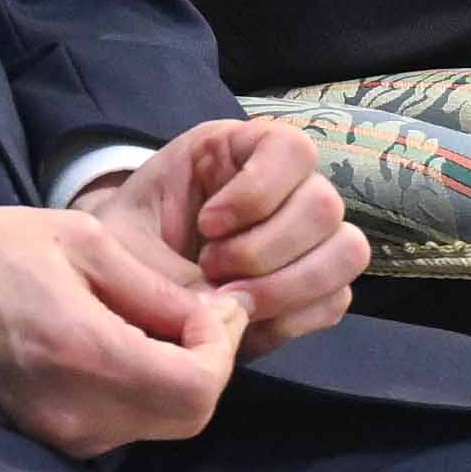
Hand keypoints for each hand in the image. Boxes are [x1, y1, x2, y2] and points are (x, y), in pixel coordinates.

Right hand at [0, 203, 247, 455]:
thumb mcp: (81, 241)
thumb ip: (156, 288)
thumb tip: (216, 314)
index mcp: (84, 357)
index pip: (198, 389)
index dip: (224, 347)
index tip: (215, 304)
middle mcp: (75, 416)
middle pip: (188, 417)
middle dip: (207, 364)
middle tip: (197, 313)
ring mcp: (57, 436)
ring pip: (157, 424)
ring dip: (176, 377)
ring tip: (155, 320)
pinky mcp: (44, 439)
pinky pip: (120, 424)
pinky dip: (140, 388)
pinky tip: (120, 342)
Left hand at [94, 119, 369, 352]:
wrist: (124, 283)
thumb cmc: (126, 243)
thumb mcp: (126, 241)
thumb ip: (168, 268)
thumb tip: (225, 309)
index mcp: (241, 150)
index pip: (292, 148)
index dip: (257, 191)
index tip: (206, 225)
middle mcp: (289, 187)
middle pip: (324, 205)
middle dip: (264, 250)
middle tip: (209, 270)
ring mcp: (309, 237)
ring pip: (346, 252)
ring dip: (288, 286)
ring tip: (230, 301)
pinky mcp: (314, 286)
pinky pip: (336, 300)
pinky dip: (294, 317)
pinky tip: (247, 322)